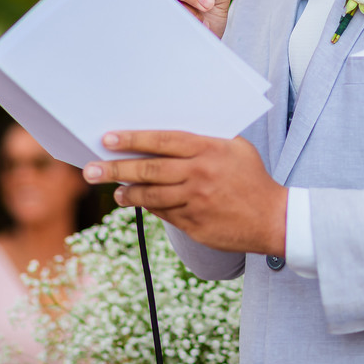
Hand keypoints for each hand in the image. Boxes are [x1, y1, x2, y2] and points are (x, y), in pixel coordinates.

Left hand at [83, 131, 286, 255]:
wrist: (273, 218)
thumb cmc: (252, 178)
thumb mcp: (235, 148)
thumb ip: (205, 141)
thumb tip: (167, 138)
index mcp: (209, 150)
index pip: (162, 141)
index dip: (132, 140)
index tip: (107, 139)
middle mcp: (200, 174)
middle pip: (149, 169)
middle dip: (115, 169)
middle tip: (90, 169)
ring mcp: (196, 202)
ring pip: (151, 195)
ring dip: (127, 192)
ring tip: (112, 188)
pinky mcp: (195, 225)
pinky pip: (164, 214)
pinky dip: (148, 206)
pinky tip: (135, 201)